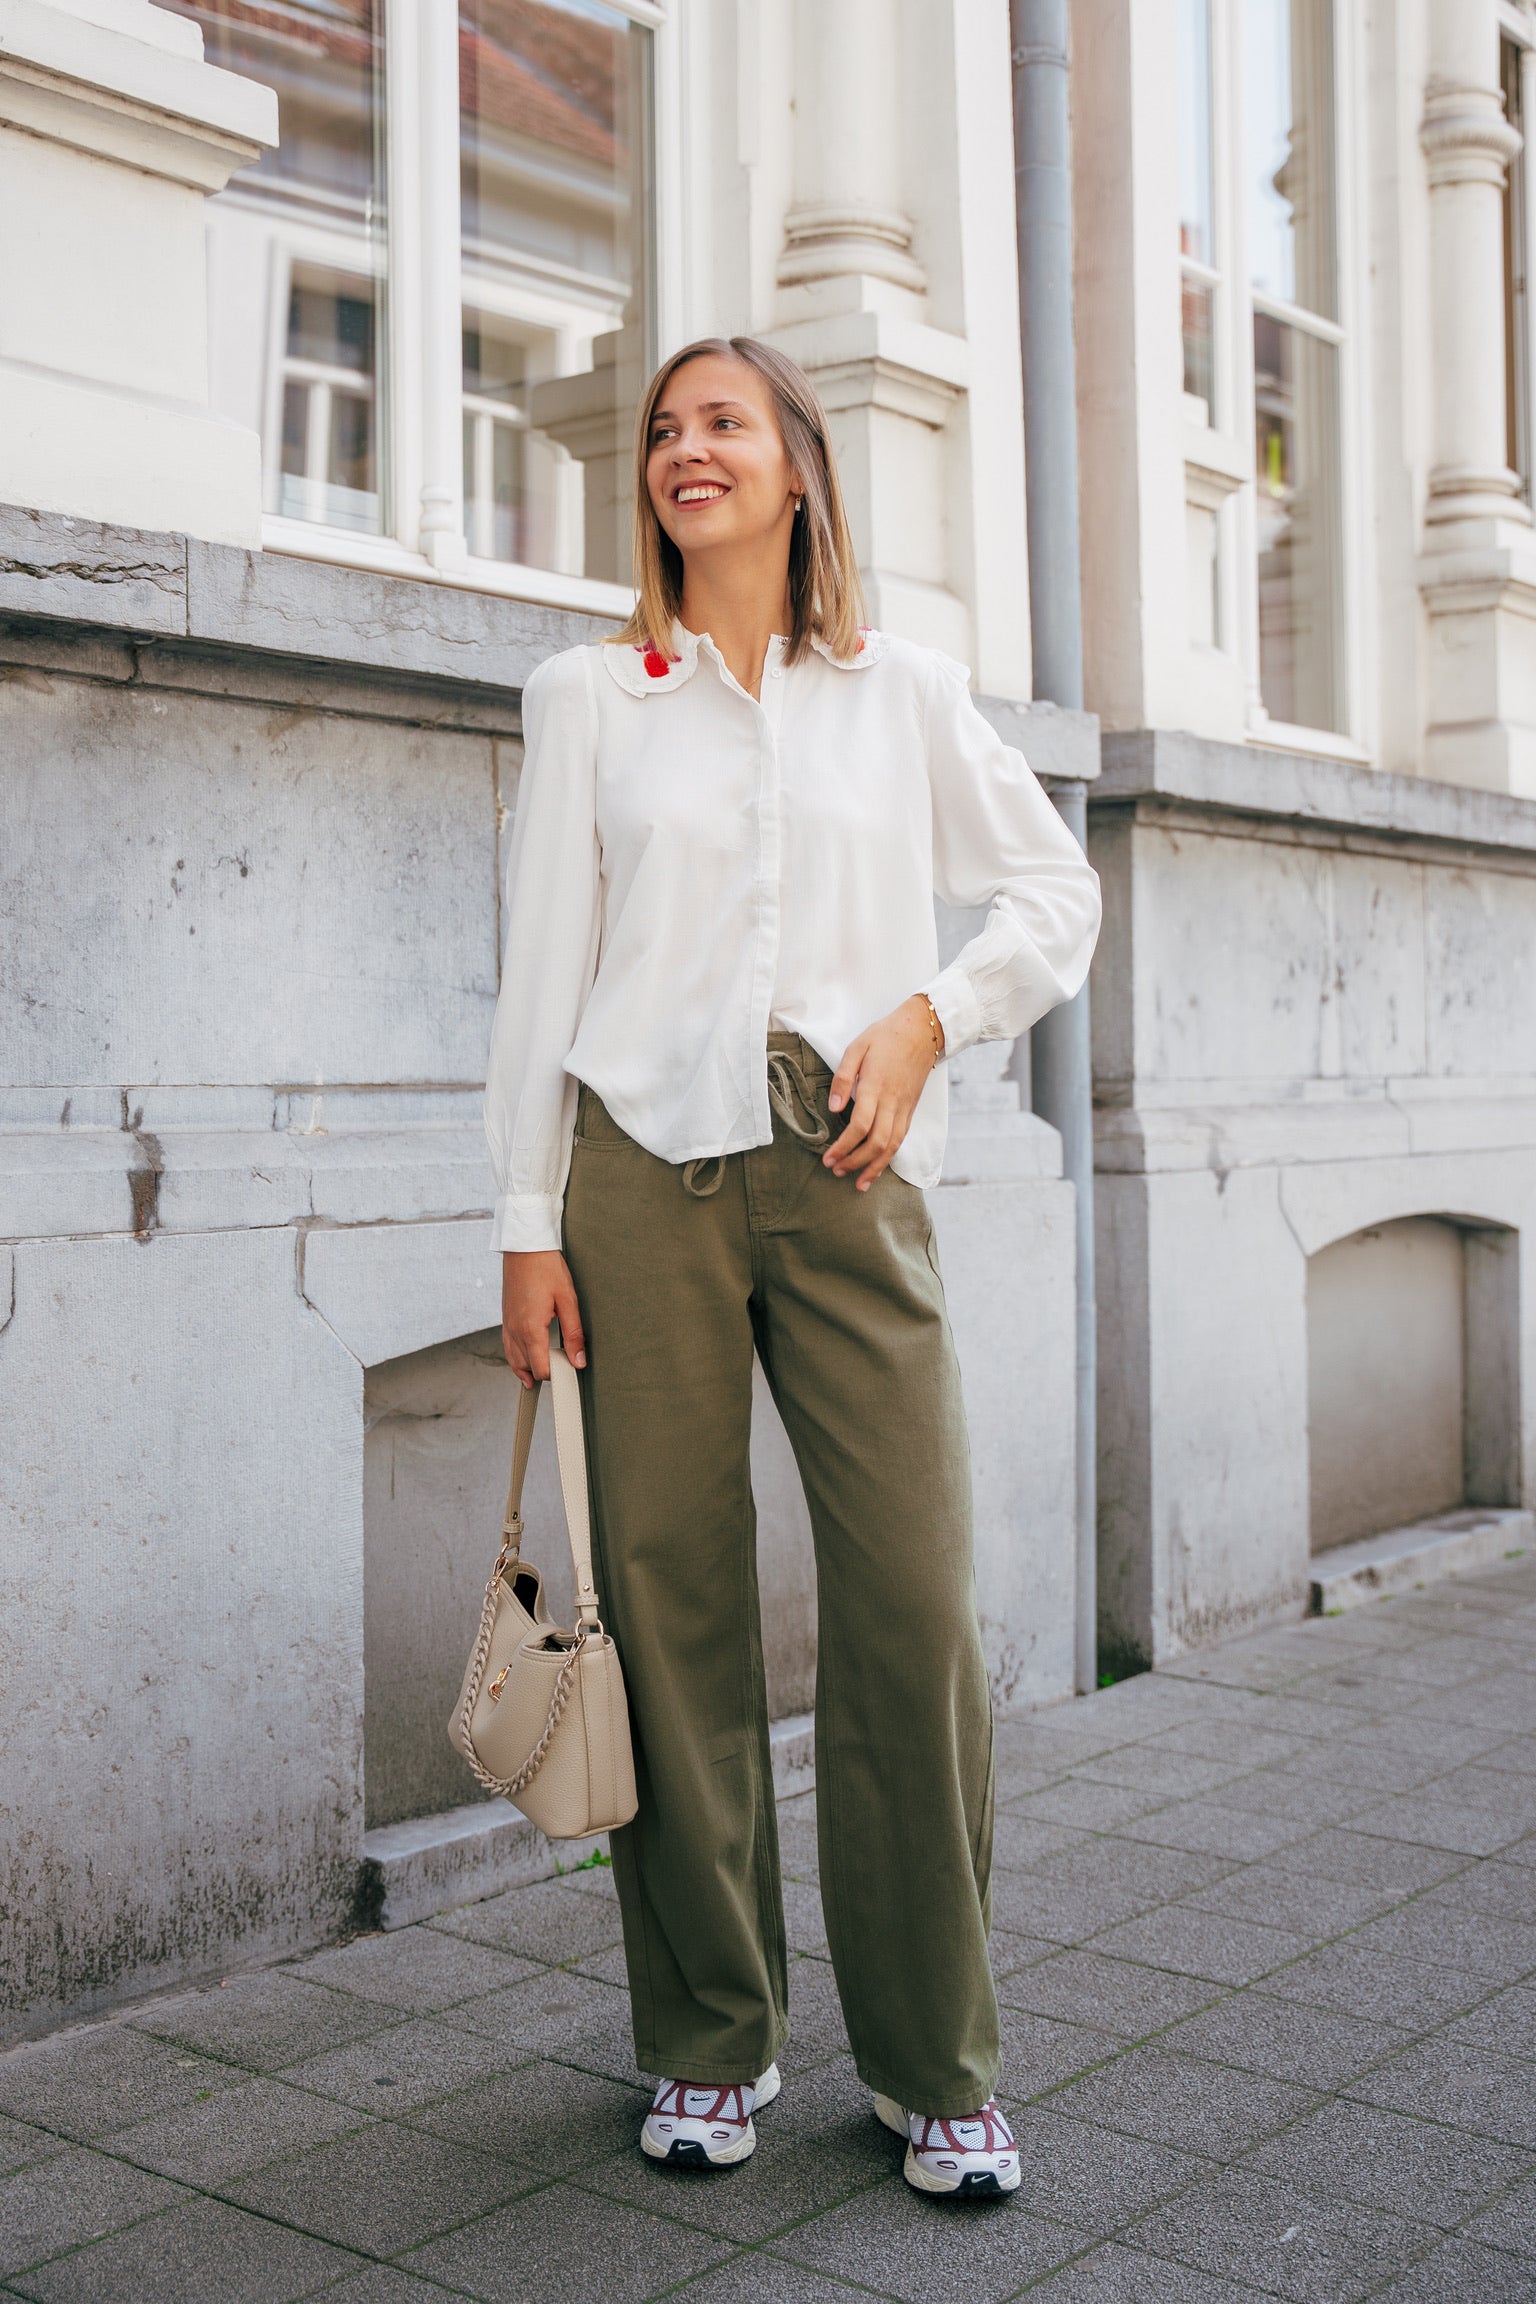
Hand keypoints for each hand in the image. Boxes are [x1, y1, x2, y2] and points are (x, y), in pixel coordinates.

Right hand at [501, 1251, 586, 1386]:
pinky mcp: (505, 1318)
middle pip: (527, 1368)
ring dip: (529, 1370)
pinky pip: (508, 1347)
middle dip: (545, 1373)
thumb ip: (573, 1334)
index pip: (541, 1368)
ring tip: (546, 1375)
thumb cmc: (546, 1268)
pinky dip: (517, 1358)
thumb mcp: (567, 1300)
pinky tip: (527, 1360)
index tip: (572, 1371)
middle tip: (564, 1370)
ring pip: (514, 1361)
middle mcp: (515, 1331)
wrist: (525, 1247)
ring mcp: (507, 1325)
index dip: (558, 1374)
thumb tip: (578, 1360)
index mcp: (531, 1329)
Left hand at [824, 995, 941, 1189]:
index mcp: (876, 1086)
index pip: (860, 1126)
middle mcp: (892, 1102)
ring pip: (892, 1146)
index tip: (828, 1158)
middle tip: (836, 1171)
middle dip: (856, 1162)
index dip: (844, 1146)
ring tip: (858, 1183)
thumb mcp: (857, 1047)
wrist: (923, 1031)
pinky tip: (877, 1167)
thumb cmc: (886, 1036)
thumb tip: (834, 1108)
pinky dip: (889, 1158)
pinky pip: (901, 1140)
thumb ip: (843, 1078)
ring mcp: (904, 1108)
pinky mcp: (910, 1110)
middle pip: (877, 1142)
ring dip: (874, 1167)